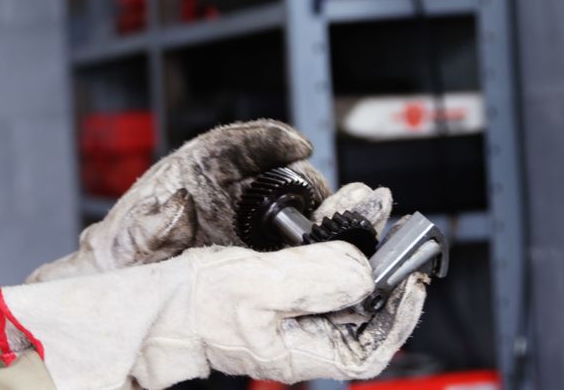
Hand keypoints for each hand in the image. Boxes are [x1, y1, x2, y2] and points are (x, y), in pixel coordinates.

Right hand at [0, 240, 426, 389]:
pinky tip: (331, 228)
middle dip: (384, 269)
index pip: (370, 348)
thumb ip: (317, 278)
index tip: (415, 280)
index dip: (400, 317)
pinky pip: (318, 276)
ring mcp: (286, 316)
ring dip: (359, 252)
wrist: (149, 300)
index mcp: (299, 348)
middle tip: (397, 230)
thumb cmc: (191, 305)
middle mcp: (298, 335)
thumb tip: (364, 270)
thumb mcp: (258, 286)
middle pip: (361, 311)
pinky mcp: (274, 294)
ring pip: (342, 289)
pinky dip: (331, 249)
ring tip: (368, 215)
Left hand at [27, 119, 331, 282]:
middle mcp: (225, 189)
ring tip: (327, 227)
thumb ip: (155, 222)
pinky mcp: (254, 247)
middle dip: (301, 180)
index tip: (298, 145)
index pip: (237, 144)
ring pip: (288, 204)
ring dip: (310, 212)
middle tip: (319, 196)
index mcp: (195, 170)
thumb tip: (180, 205)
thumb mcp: (133, 234)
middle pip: (274, 171)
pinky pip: (287, 240)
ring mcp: (243, 218)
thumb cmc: (122, 252)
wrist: (121, 286)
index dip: (270, 140)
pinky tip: (319, 255)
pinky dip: (305, 243)